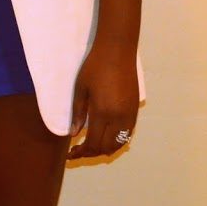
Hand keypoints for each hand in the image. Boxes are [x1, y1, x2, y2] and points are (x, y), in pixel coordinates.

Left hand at [67, 40, 138, 159]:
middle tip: (79, 150)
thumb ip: (78, 113)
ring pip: (119, 143)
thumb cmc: (94, 67)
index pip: (93, 144)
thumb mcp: (80, 89)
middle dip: (92, 153)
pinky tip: (106, 135)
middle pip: (107, 147)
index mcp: (102, 113)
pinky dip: (117, 140)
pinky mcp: (135, 110)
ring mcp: (130, 115)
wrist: (117, 51)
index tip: (71, 154)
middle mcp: (119, 118)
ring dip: (105, 148)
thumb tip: (75, 134)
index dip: (81, 153)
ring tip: (91, 145)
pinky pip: (127, 134)